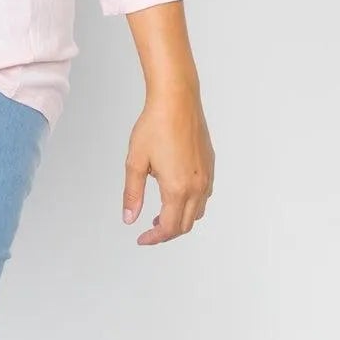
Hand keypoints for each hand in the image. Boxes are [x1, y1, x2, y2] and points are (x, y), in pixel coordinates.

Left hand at [122, 84, 213, 244]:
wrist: (177, 100)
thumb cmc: (155, 126)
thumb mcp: (135, 162)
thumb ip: (132, 194)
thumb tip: (130, 218)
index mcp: (178, 188)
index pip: (169, 227)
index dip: (154, 238)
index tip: (142, 238)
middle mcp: (197, 186)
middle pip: (186, 225)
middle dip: (167, 232)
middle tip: (149, 230)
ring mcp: (206, 176)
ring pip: (197, 212)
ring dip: (180, 219)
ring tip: (161, 213)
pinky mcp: (210, 165)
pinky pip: (204, 195)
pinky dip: (191, 204)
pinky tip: (175, 194)